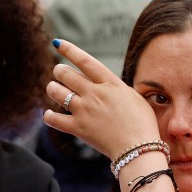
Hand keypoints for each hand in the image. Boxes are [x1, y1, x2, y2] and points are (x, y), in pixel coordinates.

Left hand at [43, 39, 160, 160]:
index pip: (85, 61)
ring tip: (53, 88)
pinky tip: (49, 114)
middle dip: (59, 71)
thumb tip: (108, 84)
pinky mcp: (79, 128)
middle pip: (66, 74)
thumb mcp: (135, 97)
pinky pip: (54, 119)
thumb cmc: (143, 124)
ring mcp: (85, 111)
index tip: (57, 43)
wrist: (139, 149)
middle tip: (59, 72)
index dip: (69, 50)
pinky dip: (49, 116)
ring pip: (56, 92)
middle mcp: (94, 94)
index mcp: (110, 83)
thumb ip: (118, 88)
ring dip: (52, 88)